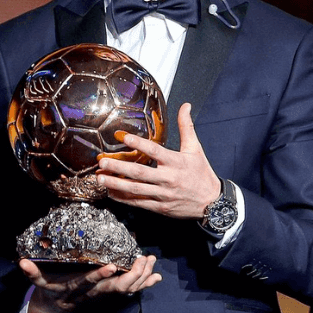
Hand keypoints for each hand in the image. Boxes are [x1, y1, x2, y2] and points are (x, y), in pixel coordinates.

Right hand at [19, 256, 160, 312]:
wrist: (56, 309)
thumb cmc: (49, 292)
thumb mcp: (38, 283)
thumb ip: (32, 273)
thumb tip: (22, 263)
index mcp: (77, 289)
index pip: (89, 282)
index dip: (99, 276)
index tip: (111, 265)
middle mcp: (93, 294)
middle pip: (115, 287)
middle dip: (131, 274)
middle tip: (144, 259)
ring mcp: (102, 296)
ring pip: (125, 289)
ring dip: (140, 276)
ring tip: (151, 261)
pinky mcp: (108, 295)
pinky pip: (129, 291)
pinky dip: (143, 284)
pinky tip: (156, 277)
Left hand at [96, 102, 220, 218]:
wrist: (213, 203)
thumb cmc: (201, 173)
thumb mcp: (195, 148)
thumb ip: (186, 127)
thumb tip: (186, 105)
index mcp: (176, 162)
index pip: (155, 151)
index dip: (138, 143)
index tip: (122, 136)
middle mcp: (168, 178)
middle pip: (140, 172)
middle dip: (119, 168)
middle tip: (102, 162)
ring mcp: (163, 194)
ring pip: (136, 189)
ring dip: (116, 184)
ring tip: (100, 178)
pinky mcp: (160, 207)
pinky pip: (138, 202)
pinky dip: (123, 198)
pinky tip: (110, 192)